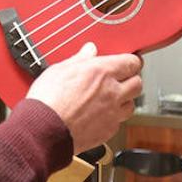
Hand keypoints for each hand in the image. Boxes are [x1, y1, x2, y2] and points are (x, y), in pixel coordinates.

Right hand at [26, 42, 142, 152]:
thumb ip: (79, 59)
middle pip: (138, 83)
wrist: (43, 130)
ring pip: (131, 105)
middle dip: (131, 80)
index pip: (132, 62)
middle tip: (120, 79)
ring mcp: (112, 113)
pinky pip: (119, 122)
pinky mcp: (108, 131)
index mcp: (102, 72)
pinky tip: (100, 116)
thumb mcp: (59, 70)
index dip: (131, 61)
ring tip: (111, 99)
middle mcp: (112, 92)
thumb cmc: (48, 101)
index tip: (128, 62)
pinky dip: (112, 118)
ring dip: (124, 101)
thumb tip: (89, 50)